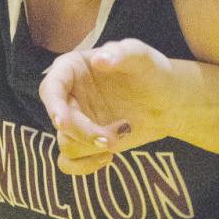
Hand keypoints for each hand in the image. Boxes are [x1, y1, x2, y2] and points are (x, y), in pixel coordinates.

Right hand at [39, 39, 180, 174]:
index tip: (62, 121)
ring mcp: (75, 119)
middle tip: (110, 138)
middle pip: (59, 120)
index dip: (52, 105)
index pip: (51, 87)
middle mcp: (67, 94)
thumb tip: (99, 59)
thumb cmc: (152, 72)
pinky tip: (108, 158)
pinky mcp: (84, 141)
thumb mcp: (142, 57)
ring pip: (66, 142)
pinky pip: (68, 161)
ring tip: (124, 131)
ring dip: (93, 145)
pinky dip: (84, 166)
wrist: (167, 100)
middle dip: (83, 132)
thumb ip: (123, 52)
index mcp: (72, 68)